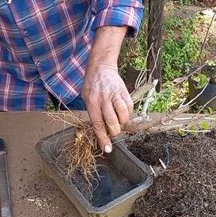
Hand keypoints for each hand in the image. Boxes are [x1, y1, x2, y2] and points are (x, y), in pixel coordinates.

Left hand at [82, 26, 131, 152]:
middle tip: (113, 131)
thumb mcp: (86, 97)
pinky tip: (123, 113)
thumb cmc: (91, 84)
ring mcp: (115, 95)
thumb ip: (93, 113)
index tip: (108, 149)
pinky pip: (130, 108)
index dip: (103, 138)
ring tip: (118, 121)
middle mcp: (104, 99)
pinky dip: (128, 114)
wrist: (101, 67)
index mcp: (92, 102)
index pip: (98, 124)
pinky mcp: (125, 92)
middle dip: (114, 132)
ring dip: (122, 123)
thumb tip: (100, 130)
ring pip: (123, 116)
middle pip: (112, 122)